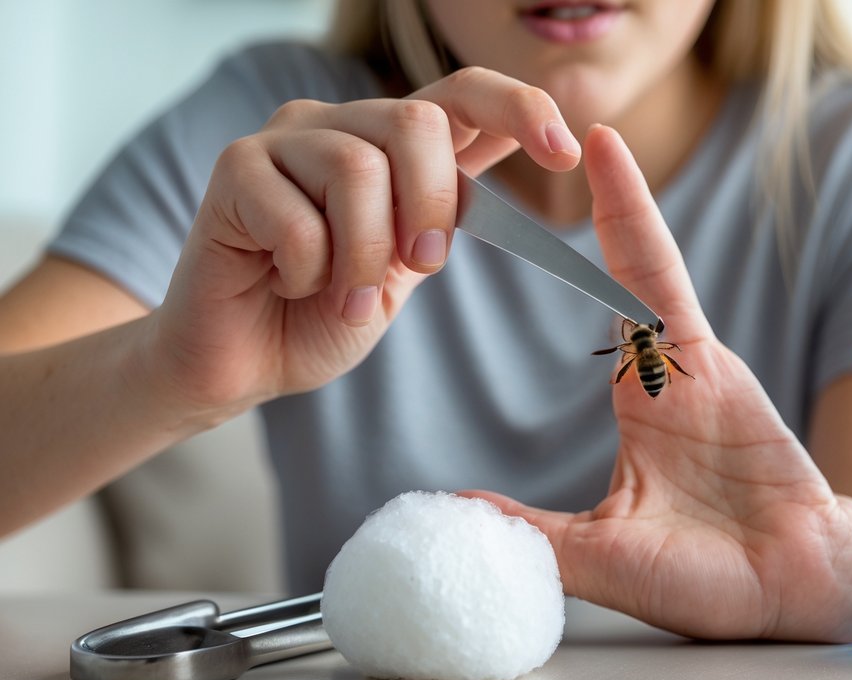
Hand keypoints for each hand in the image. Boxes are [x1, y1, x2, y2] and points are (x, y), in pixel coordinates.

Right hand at [150, 68, 582, 417]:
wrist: (245, 360)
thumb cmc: (324, 313)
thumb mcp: (403, 266)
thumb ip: (443, 217)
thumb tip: (514, 178)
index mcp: (395, 148)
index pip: (465, 94)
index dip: (520, 107)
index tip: (564, 153)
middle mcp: (343, 126)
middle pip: (418, 123)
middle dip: (431, 207)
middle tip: (418, 265)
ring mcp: (285, 140)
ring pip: (358, 169)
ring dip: (363, 256)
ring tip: (344, 298)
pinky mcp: (235, 169)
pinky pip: (297, 218)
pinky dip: (308, 272)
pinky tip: (288, 284)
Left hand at [474, 126, 851, 642]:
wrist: (793, 591)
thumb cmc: (709, 580)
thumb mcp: (598, 556)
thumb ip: (529, 528)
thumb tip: (454, 508)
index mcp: (642, 412)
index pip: (600, 326)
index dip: (569, 278)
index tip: (538, 244)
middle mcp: (664, 378)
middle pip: (620, 279)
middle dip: (594, 217)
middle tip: (556, 160)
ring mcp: (690, 367)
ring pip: (643, 268)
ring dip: (618, 203)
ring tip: (586, 138)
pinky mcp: (712, 364)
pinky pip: (665, 282)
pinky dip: (637, 223)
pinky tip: (611, 167)